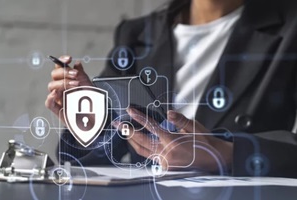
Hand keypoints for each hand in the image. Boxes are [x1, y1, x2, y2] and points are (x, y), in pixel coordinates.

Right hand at [45, 55, 91, 122]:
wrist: (96, 117)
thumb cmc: (93, 101)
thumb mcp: (89, 86)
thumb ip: (82, 75)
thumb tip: (77, 63)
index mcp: (68, 79)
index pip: (60, 67)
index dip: (62, 60)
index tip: (69, 59)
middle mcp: (62, 87)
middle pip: (54, 75)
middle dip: (64, 72)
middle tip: (75, 75)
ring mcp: (59, 98)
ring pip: (51, 86)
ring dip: (62, 83)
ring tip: (75, 85)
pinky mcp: (58, 110)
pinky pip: (49, 103)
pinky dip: (50, 98)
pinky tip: (55, 93)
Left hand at [117, 108, 232, 171]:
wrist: (214, 159)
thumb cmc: (205, 143)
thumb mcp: (194, 127)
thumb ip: (179, 120)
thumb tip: (168, 113)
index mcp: (172, 142)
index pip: (151, 127)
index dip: (139, 118)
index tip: (130, 111)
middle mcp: (166, 153)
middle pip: (141, 141)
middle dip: (128, 131)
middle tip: (119, 124)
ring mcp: (164, 162)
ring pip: (142, 152)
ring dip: (132, 142)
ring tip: (126, 133)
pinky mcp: (165, 167)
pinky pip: (149, 157)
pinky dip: (142, 149)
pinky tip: (140, 144)